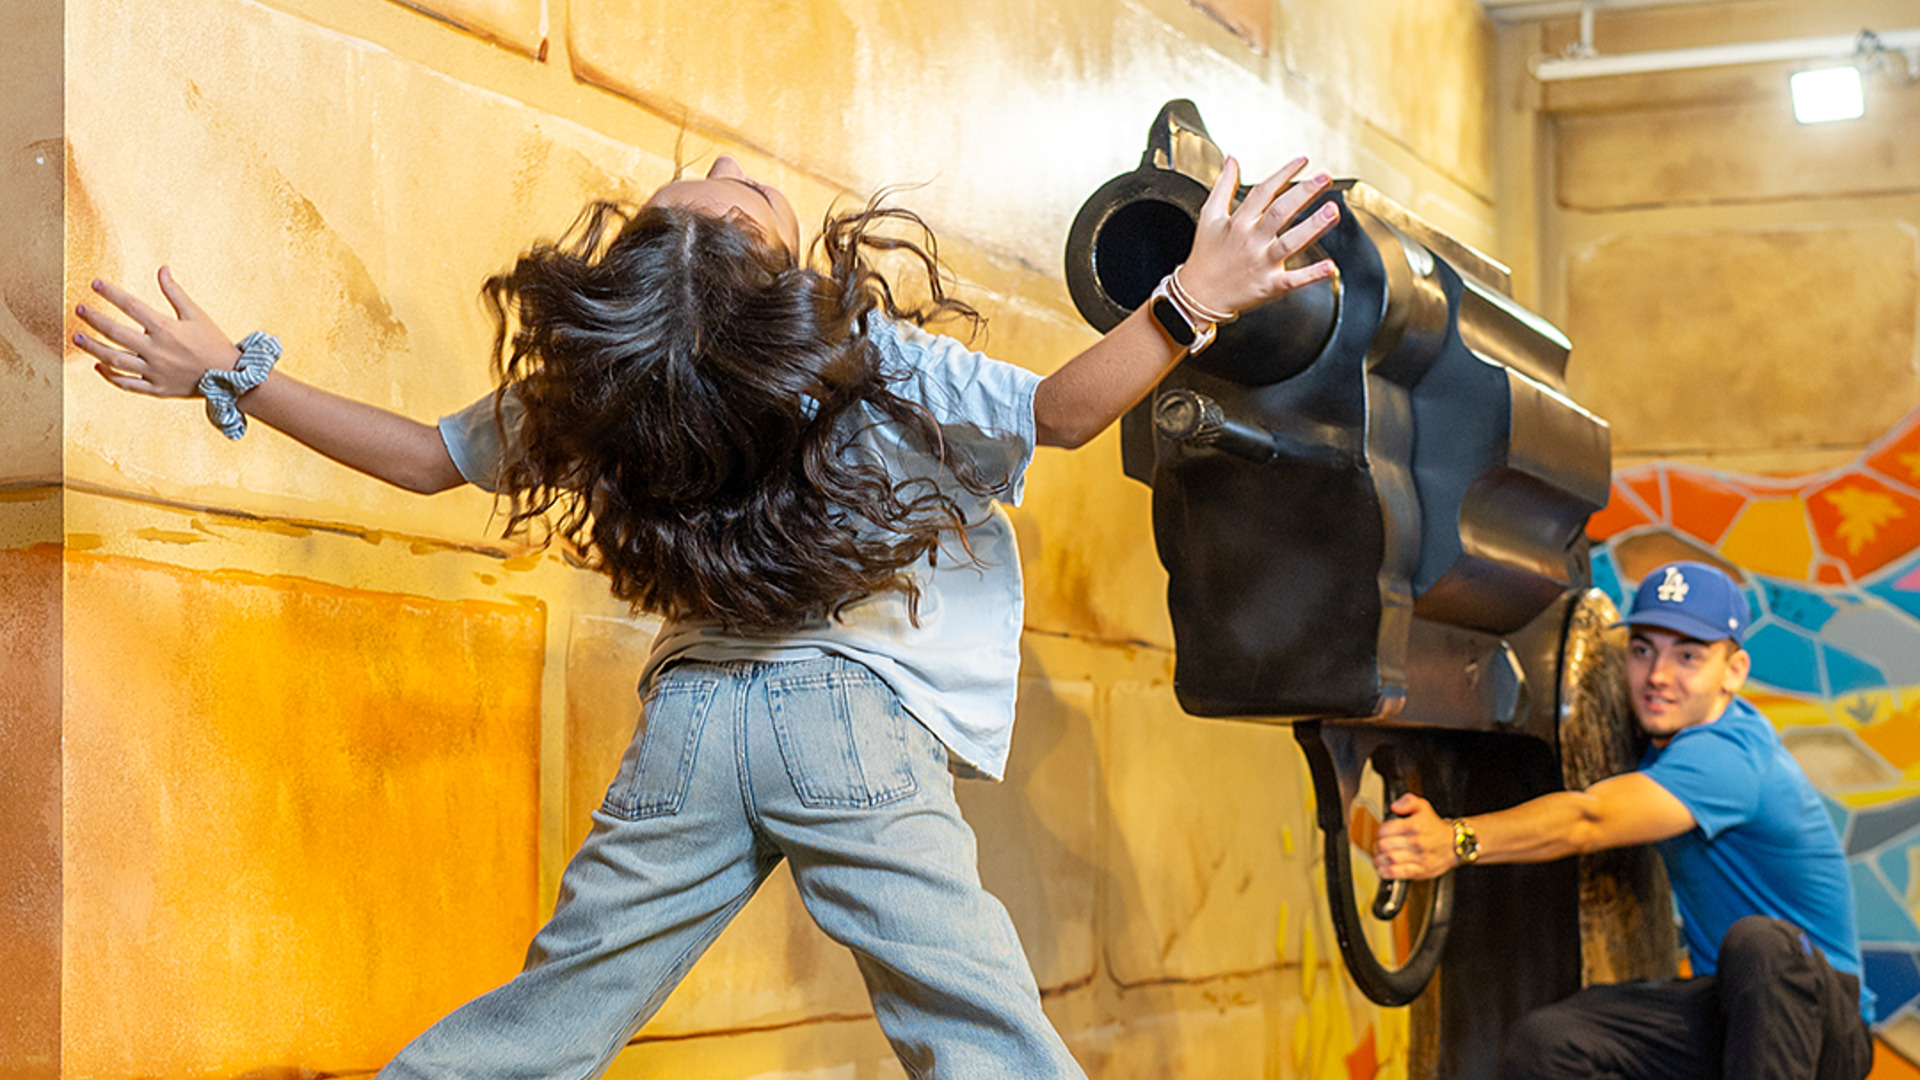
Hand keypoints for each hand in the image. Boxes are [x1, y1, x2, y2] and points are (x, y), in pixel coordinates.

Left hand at [74, 267, 242, 396]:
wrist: (230, 377)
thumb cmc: (214, 342)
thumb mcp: (197, 314)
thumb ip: (175, 292)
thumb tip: (162, 269)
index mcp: (166, 329)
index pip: (132, 307)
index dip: (112, 293)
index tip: (96, 284)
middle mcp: (157, 351)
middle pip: (115, 333)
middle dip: (94, 319)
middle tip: (79, 309)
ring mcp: (154, 372)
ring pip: (115, 360)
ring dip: (93, 348)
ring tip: (77, 338)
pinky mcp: (156, 389)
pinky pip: (126, 384)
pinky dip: (109, 376)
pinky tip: (98, 365)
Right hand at [1177, 156, 1337, 317]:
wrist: (1199, 296)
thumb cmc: (1206, 256)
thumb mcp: (1209, 217)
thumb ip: (1223, 186)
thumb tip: (1231, 160)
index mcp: (1239, 222)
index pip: (1263, 191)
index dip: (1284, 173)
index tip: (1303, 161)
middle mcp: (1251, 240)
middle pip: (1280, 212)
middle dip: (1303, 193)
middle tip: (1325, 177)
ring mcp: (1262, 263)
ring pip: (1290, 242)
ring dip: (1312, 226)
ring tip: (1331, 211)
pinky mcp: (1269, 285)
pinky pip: (1293, 280)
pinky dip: (1312, 274)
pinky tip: (1329, 266)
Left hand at [1373, 793, 1458, 880]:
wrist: (1455, 844)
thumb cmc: (1434, 827)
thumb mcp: (1422, 807)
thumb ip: (1407, 801)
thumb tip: (1394, 807)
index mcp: (1415, 825)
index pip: (1385, 829)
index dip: (1380, 831)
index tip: (1383, 833)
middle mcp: (1417, 842)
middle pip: (1384, 845)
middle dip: (1378, 845)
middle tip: (1379, 846)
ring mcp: (1419, 857)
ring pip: (1390, 859)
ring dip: (1379, 859)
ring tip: (1379, 858)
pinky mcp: (1422, 871)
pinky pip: (1399, 873)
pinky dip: (1387, 872)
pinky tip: (1383, 869)